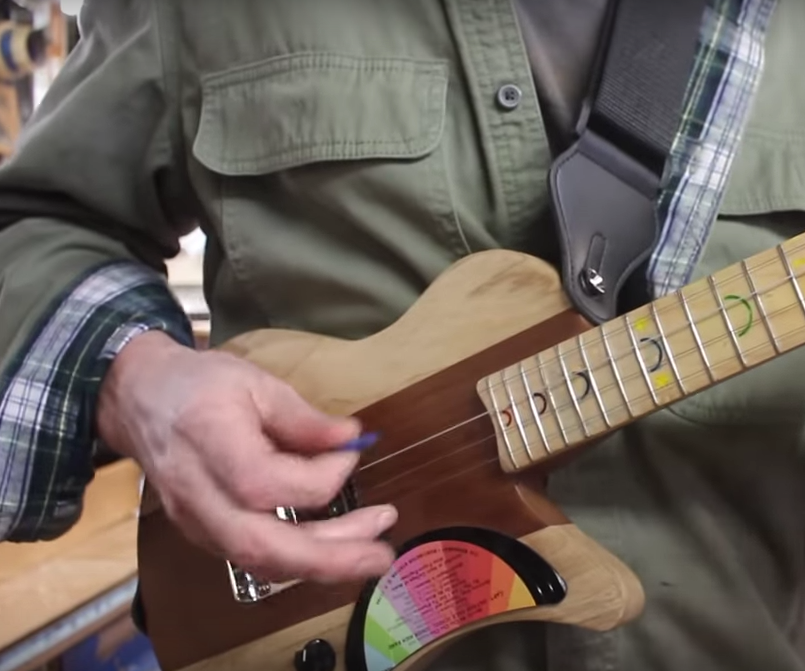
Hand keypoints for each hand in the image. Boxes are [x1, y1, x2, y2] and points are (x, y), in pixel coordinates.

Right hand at [97, 331, 396, 583]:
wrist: (140, 399)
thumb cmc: (198, 384)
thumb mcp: (254, 383)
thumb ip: (303, 418)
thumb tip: (352, 439)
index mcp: (209, 443)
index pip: (266, 483)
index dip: (321, 477)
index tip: (351, 453)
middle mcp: (197, 494)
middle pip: (261, 546)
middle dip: (329, 558)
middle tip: (382, 552)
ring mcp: (194, 520)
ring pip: (258, 561)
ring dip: (320, 563)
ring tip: (369, 552)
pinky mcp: (199, 532)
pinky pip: (251, 558)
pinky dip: (295, 559)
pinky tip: (331, 546)